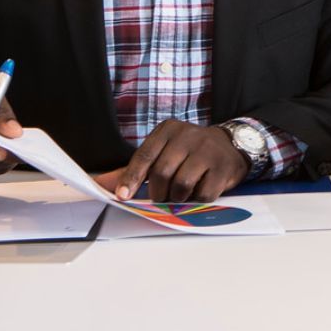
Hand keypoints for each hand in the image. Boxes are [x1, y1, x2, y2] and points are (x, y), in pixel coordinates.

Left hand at [94, 119, 246, 202]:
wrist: (230, 146)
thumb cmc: (189, 153)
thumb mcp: (162, 153)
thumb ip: (133, 169)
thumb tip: (100, 185)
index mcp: (168, 130)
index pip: (145, 155)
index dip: (132, 178)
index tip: (124, 195)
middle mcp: (188, 136)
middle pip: (162, 173)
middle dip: (158, 192)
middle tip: (161, 197)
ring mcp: (208, 150)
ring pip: (182, 184)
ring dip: (178, 197)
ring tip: (181, 194)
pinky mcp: (223, 167)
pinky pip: (203, 193)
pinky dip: (197, 200)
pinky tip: (198, 192)